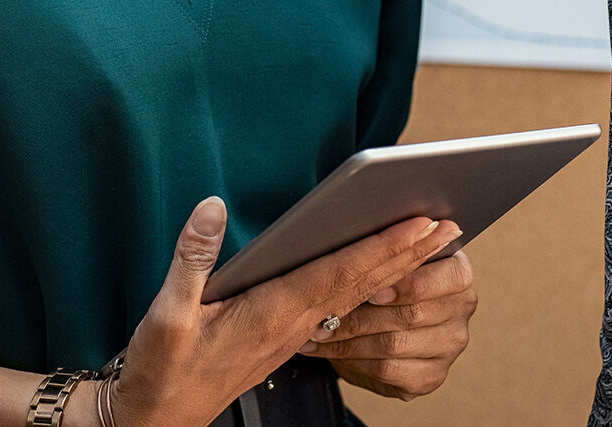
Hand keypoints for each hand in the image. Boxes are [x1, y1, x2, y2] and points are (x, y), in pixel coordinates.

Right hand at [106, 198, 448, 426]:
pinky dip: (370, 284)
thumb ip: (193, 258)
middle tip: (450, 225)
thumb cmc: (164, 369)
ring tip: (431, 243)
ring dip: (397, 267)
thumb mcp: (167, 313)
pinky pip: (341, 307)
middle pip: (363, 284)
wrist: (160, 417)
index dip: (382, 247)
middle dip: (408, 254)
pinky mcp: (288, 337)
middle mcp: (293, 324)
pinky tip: (384, 274)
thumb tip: (212, 207)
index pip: (340, 274)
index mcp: (271, 313)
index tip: (419, 224)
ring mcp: (294, 334)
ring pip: (358, 295)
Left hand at [302, 241, 475, 400]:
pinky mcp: (431, 376)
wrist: (374, 325)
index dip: (411, 284)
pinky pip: (388, 369)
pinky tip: (331, 351)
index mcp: (457, 272)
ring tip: (319, 330)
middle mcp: (461, 309)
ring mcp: (449, 345)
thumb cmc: (379, 281)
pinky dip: (353, 360)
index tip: (374, 289)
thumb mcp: (385, 259)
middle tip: (327, 311)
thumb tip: (373, 231)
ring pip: (394, 344)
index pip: (452, 277)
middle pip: (413, 314)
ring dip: (350, 338)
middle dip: (363, 313)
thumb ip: (388, 249)